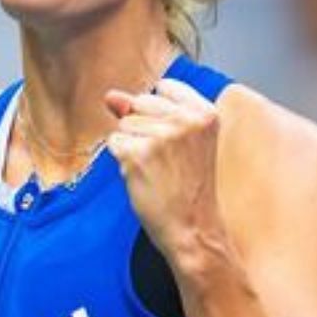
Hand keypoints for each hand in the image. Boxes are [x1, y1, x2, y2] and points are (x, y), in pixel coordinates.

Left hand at [103, 78, 228, 270]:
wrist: (194, 229)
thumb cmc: (190, 189)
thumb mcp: (181, 142)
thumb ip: (147, 112)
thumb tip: (111, 96)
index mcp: (205, 113)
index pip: (165, 88)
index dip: (160, 113)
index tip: (176, 141)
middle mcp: (186, 120)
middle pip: (140, 103)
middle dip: (144, 129)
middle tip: (167, 161)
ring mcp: (161, 136)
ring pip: (124, 125)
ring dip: (133, 147)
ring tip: (158, 171)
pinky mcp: (138, 153)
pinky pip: (113, 144)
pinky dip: (122, 162)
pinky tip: (145, 177)